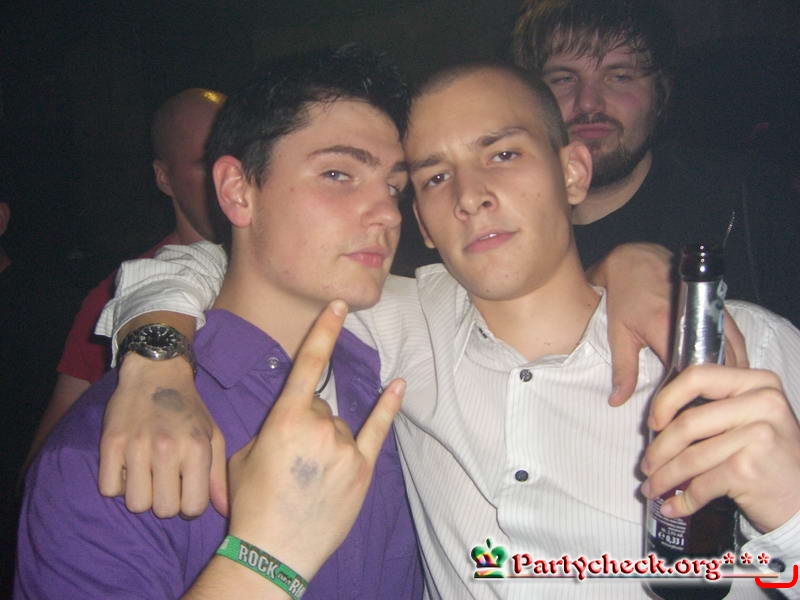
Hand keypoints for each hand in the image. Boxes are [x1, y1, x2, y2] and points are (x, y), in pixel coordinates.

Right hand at [98, 354, 227, 517]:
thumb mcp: (212, 437)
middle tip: (166, 482)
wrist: (156, 374)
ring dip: (142, 495)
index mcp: (197, 448)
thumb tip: (225, 510)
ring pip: (136, 505)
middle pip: (164, 510)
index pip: (193, 507)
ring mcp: (136, 446)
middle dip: (166, 502)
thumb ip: (218, 476)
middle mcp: (167, 448)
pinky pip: (109, 490)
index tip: (186, 491)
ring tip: (147, 474)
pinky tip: (128, 467)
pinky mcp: (110, 443)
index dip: (190, 505)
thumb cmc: (188, 410)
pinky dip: (118, 485)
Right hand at [225, 300, 404, 577]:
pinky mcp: (362, 468)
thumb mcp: (245, 456)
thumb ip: (272, 427)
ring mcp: (345, 447)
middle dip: (306, 425)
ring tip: (310, 477)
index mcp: (285, 418)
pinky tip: (398, 386)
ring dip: (327, 441)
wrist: (271, 551)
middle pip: (319, 406)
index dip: (324, 331)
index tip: (338, 307)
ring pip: (339, 425)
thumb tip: (293, 420)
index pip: (308, 365)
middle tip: (293, 462)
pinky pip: (377, 429)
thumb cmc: (251, 503)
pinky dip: (388, 407)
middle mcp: (319, 426)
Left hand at [590, 242, 747, 405]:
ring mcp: (710, 310)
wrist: (633, 261)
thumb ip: (623, 371)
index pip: (687, 371)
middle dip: (715, 386)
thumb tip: (617, 401)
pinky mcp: (718, 306)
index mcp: (667, 329)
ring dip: (730, 371)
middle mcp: (695, 319)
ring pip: (732, 349)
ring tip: (724, 394)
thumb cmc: (624, 298)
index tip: (687, 410)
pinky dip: (735, 354)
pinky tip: (731, 371)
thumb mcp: (619, 335)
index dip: (689, 393)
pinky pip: (734, 336)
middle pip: (717, 363)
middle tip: (709, 405)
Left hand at [641, 364, 799, 532]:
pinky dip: (683, 500)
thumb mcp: (752, 417)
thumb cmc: (769, 457)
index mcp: (758, 382)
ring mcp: (758, 436)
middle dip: (658, 449)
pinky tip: (673, 507)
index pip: (698, 376)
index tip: (652, 422)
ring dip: (664, 478)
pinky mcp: (749, 470)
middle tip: (646, 466)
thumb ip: (715, 406)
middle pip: (688, 422)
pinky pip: (701, 485)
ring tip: (652, 488)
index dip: (666, 399)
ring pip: (690, 457)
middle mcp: (762, 403)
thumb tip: (657, 418)